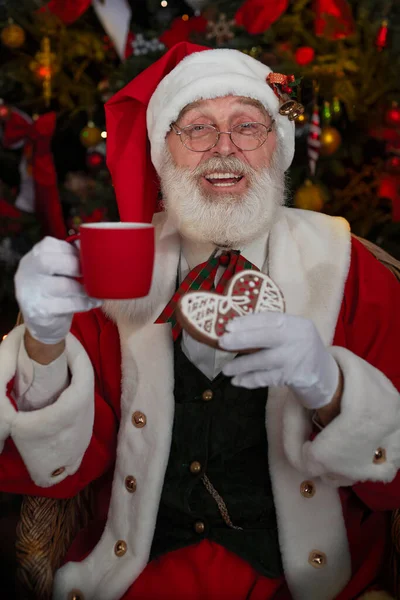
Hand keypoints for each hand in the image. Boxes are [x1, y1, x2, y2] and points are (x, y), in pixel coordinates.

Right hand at [15, 237, 101, 344]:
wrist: (43, 324)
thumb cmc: (55, 292)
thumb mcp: (57, 271)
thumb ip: (68, 256)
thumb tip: (86, 244)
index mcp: (31, 259)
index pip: (48, 245)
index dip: (71, 250)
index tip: (86, 258)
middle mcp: (26, 274)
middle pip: (47, 261)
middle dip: (74, 265)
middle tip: (90, 274)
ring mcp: (30, 294)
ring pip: (62, 285)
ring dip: (83, 288)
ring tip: (95, 291)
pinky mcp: (39, 312)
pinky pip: (67, 305)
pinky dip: (84, 303)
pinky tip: (93, 303)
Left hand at [220, 312, 339, 409]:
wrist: (324, 372)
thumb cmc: (299, 346)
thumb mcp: (291, 331)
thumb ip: (270, 328)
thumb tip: (234, 329)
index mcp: (295, 323)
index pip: (269, 318)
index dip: (247, 322)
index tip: (228, 326)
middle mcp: (297, 338)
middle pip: (265, 338)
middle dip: (241, 340)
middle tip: (222, 343)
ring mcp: (295, 359)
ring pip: (263, 361)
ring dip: (241, 365)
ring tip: (226, 369)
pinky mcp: (293, 377)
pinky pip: (266, 379)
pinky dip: (250, 380)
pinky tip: (238, 381)